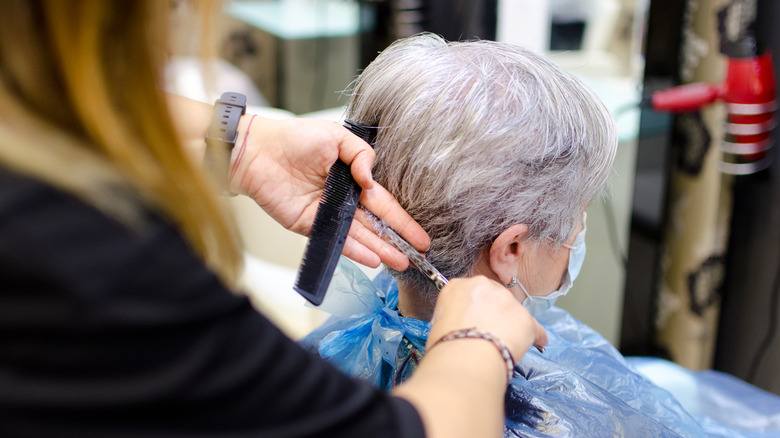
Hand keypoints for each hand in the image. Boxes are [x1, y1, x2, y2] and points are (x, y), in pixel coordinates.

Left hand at [229, 115, 429, 270]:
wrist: (258, 151)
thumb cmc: (293, 139)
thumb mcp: (336, 137)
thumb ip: (361, 156)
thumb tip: (370, 181)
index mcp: (352, 178)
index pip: (384, 202)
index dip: (402, 219)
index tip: (420, 236)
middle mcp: (343, 199)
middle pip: (376, 223)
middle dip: (398, 239)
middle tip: (418, 255)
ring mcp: (328, 214)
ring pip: (360, 235)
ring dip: (381, 249)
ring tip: (401, 263)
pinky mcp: (310, 225)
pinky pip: (336, 239)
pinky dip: (355, 251)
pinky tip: (373, 259)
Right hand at [427, 276, 546, 361]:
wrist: (464, 359)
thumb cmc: (446, 346)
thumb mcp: (438, 323)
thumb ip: (452, 316)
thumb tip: (460, 327)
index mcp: (458, 286)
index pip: (470, 292)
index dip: (473, 308)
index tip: (474, 320)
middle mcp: (483, 286)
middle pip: (494, 296)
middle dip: (494, 312)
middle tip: (489, 333)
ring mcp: (506, 300)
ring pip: (513, 312)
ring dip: (511, 325)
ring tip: (504, 345)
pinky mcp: (525, 318)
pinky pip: (534, 328)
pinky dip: (533, 337)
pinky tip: (533, 346)